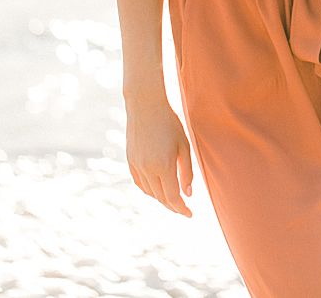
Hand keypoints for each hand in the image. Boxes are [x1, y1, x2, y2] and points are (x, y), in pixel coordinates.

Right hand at [125, 96, 193, 216]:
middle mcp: (147, 169)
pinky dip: (149, 190)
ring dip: (161, 199)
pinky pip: (139, 183)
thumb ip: (186, 171)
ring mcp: (136, 165)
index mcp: (163, 165)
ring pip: (149, 192)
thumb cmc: (171, 123)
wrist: (145, 106)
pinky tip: (157, 190)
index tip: (190, 214)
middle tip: (184, 210)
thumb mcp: (184, 146)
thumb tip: (188, 194)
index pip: (172, 196)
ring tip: (174, 200)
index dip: (182, 208)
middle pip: (160, 197)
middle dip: (173, 206)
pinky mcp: (130, 161)